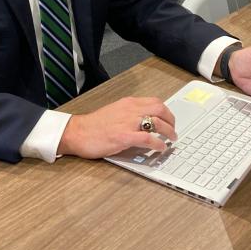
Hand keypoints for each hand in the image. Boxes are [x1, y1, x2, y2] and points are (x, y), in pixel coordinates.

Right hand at [57, 96, 176, 158]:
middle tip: (174, 130)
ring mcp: (128, 123)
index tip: (170, 120)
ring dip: (169, 132)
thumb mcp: (114, 113)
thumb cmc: (92, 125)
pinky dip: (158, 143)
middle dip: (171, 120)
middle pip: (160, 109)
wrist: (77, 132)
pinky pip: (148, 139)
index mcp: (128, 103)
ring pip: (157, 122)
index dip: (166, 112)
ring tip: (171, 140)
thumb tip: (144, 123)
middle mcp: (130, 110)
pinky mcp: (124, 137)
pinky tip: (160, 148)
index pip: (154, 102)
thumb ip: (129, 115)